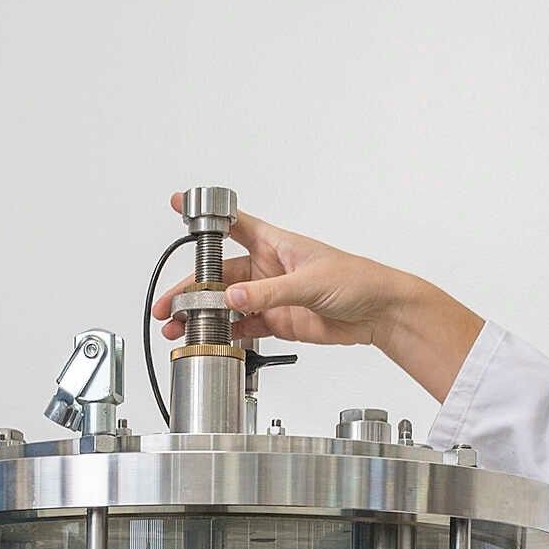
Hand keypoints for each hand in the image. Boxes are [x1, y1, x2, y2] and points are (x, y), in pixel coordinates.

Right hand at [153, 198, 484, 400]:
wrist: (380, 313)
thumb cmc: (356, 280)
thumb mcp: (310, 283)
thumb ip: (268, 293)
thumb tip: (232, 298)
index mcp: (274, 244)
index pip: (233, 225)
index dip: (205, 218)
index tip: (178, 207)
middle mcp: (267, 268)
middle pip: (218, 276)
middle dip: (191, 290)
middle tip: (169, 306)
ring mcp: (271, 296)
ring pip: (226, 305)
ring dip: (203, 317)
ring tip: (179, 329)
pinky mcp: (278, 322)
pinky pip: (244, 328)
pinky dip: (226, 335)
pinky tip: (210, 341)